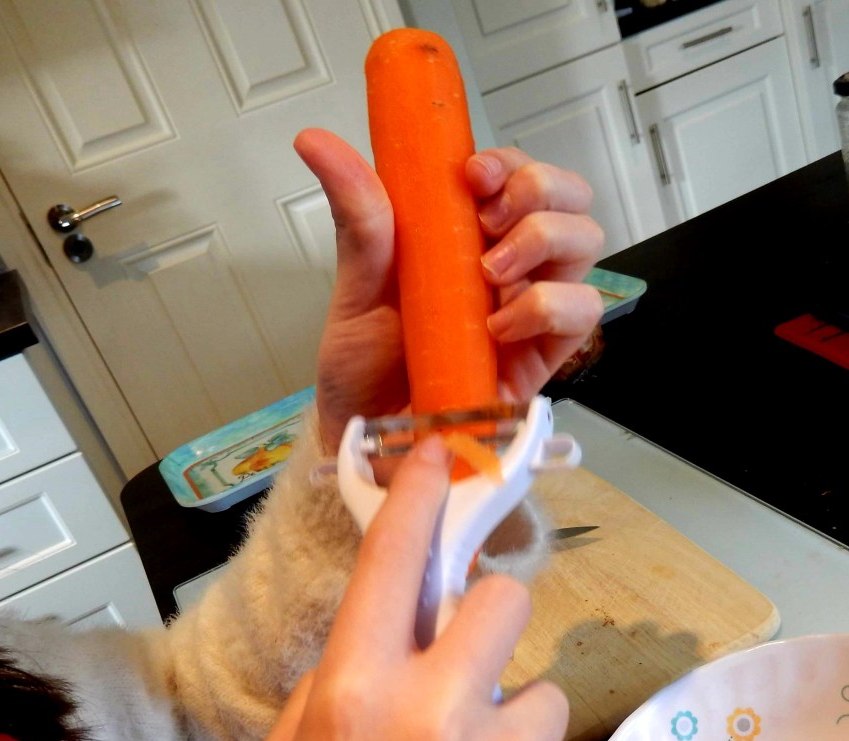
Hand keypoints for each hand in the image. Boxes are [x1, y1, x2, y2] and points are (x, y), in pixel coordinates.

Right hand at [238, 437, 575, 740]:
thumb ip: (330, 688)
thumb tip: (379, 639)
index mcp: (355, 694)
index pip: (394, 563)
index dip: (419, 497)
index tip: (441, 455)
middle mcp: (436, 712)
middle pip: (505, 598)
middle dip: (486, 621)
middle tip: (466, 664)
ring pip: (538, 688)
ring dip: (508, 720)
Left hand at [294, 128, 604, 454]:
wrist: (368, 441)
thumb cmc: (364, 368)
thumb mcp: (356, 288)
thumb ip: (358, 217)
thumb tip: (315, 140)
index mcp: (465, 239)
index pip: (515, 176)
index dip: (509, 161)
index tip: (471, 175)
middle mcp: (507, 267)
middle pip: (568, 198)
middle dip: (538, 188)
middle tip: (488, 222)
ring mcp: (530, 310)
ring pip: (584, 244)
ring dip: (544, 240)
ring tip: (488, 275)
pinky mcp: (544, 357)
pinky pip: (582, 312)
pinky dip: (547, 306)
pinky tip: (500, 326)